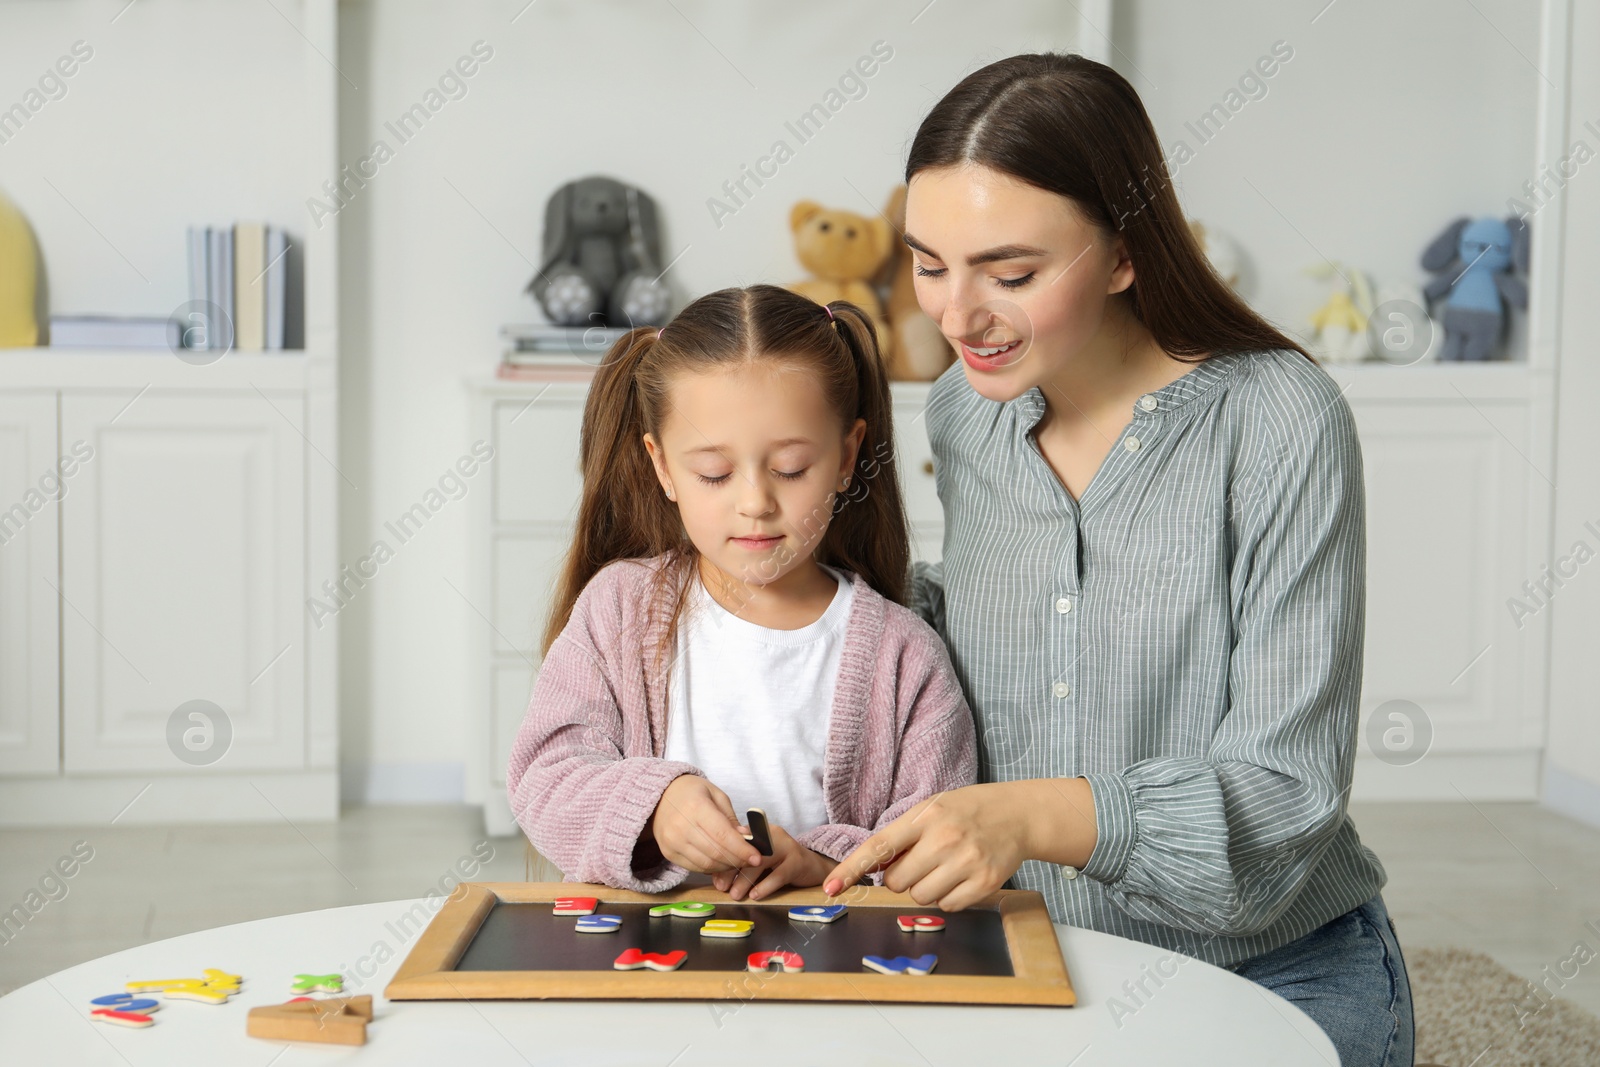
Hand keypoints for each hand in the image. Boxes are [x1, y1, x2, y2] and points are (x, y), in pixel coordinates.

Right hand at [648, 775, 760, 873]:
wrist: (660, 796)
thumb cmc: (692, 792)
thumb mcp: (716, 795)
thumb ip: (730, 818)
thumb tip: (745, 839)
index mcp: (696, 807)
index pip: (723, 835)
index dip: (742, 849)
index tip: (757, 857)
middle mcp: (681, 827)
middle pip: (716, 853)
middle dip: (738, 860)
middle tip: (751, 861)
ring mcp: (672, 842)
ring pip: (706, 864)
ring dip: (726, 867)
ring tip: (738, 861)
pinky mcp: (668, 853)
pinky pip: (694, 867)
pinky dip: (711, 868)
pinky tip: (721, 862)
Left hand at [710, 821, 831, 900]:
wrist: (812, 867)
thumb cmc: (780, 864)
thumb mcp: (758, 861)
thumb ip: (740, 863)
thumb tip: (717, 876)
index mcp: (759, 831)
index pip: (737, 842)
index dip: (723, 860)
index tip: (714, 877)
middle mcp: (772, 834)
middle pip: (747, 850)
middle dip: (731, 870)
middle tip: (722, 887)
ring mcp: (786, 846)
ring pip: (761, 861)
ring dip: (745, 879)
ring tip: (735, 895)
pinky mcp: (798, 861)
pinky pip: (778, 874)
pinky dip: (765, 886)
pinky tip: (755, 895)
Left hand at [822, 780, 1096, 911]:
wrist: (1017, 814)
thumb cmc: (965, 811)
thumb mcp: (931, 809)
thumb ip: (902, 835)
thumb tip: (872, 869)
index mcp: (924, 817)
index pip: (878, 847)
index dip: (851, 869)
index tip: (830, 887)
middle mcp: (944, 839)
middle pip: (897, 882)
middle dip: (902, 877)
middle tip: (923, 860)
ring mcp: (966, 862)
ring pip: (920, 898)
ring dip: (925, 888)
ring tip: (944, 866)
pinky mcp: (985, 883)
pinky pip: (948, 907)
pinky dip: (949, 898)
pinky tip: (961, 876)